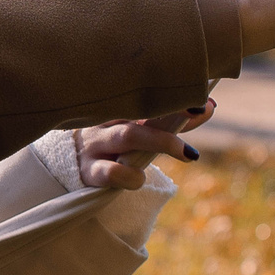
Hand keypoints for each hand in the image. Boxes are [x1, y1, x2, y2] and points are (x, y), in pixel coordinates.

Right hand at [75, 99, 212, 189]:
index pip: (147, 95)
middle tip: (200, 111)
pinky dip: (131, 176)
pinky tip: (140, 179)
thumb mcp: (140, 129)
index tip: (202, 97)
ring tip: (188, 154)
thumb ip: (172, 120)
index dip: (175, 95)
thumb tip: (209, 107)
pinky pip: (111, 172)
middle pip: (141, 107)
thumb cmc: (111, 144)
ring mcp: (95, 144)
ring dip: (161, 141)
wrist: (65, 165)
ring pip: (128, 135)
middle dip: (173, 113)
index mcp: (117, 106)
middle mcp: (106, 119)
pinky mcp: (87, 171)